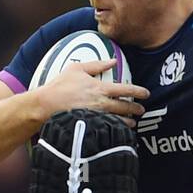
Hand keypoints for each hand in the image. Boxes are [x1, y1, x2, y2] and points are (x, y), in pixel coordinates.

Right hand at [34, 59, 148, 127]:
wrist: (46, 105)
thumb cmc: (60, 86)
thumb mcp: (77, 69)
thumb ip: (97, 64)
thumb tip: (112, 61)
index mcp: (100, 88)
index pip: (125, 90)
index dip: (138, 92)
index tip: (146, 94)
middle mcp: (101, 104)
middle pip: (124, 107)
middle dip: (135, 109)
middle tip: (141, 110)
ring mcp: (96, 117)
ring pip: (118, 121)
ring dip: (127, 122)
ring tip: (133, 123)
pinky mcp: (90, 126)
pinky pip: (107, 129)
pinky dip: (115, 130)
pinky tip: (118, 132)